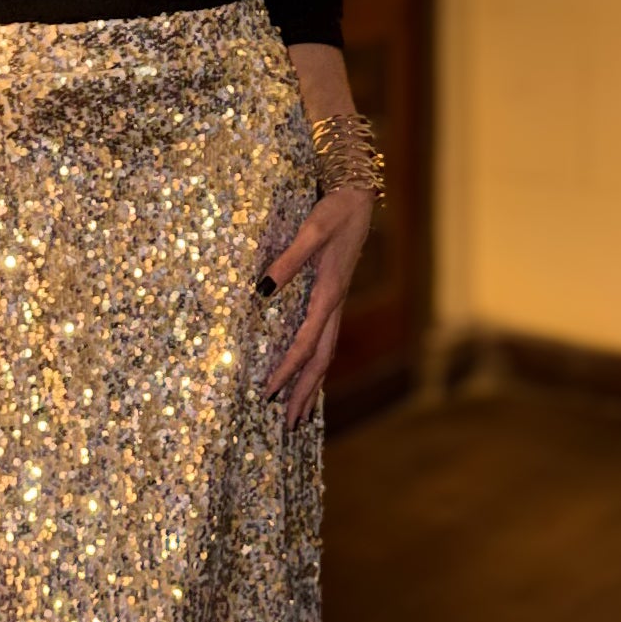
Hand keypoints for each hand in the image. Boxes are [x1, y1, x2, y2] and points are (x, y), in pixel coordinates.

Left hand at [261, 185, 372, 428]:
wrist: (358, 196)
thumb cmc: (334, 211)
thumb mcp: (310, 231)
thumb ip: (287, 261)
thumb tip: (261, 290)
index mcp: (329, 294)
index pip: (306, 344)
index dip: (286, 371)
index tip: (267, 393)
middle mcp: (335, 306)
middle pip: (321, 361)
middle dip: (304, 394)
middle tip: (289, 426)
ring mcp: (336, 304)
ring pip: (326, 354)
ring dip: (311, 385)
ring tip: (299, 414)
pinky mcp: (333, 297)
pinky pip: (325, 340)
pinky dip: (315, 364)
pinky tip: (306, 374)